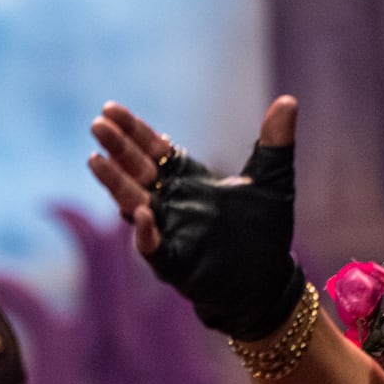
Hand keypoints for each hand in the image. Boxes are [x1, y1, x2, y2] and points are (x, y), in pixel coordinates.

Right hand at [89, 96, 303, 340]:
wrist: (266, 283)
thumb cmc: (264, 232)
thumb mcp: (272, 181)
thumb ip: (274, 143)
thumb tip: (288, 101)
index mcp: (187, 181)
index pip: (153, 150)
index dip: (132, 130)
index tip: (110, 109)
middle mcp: (170, 204)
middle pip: (137, 170)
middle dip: (117, 148)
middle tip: (97, 125)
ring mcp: (169, 232)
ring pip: (134, 204)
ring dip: (115, 184)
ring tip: (96, 160)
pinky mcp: (175, 263)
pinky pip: (154, 249)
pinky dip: (146, 233)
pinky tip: (142, 214)